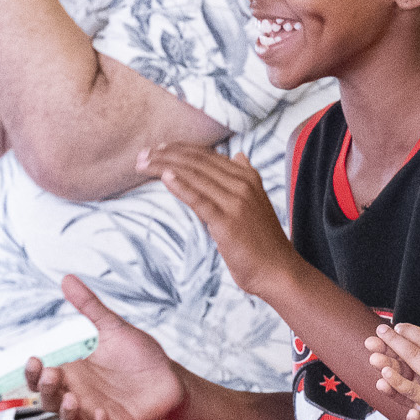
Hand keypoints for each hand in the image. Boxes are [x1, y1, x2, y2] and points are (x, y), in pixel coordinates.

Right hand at [27, 276, 186, 419]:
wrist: (170, 375)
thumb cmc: (137, 354)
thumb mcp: (113, 327)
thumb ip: (90, 307)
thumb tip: (67, 279)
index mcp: (72, 372)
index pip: (40, 377)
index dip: (32, 372)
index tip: (34, 358)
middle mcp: (78, 394)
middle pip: (49, 400)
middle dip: (46, 390)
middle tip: (51, 374)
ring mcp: (95, 411)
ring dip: (66, 413)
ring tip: (72, 398)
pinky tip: (102, 414)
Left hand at [143, 142, 301, 298]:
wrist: (278, 271)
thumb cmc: (262, 242)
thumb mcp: (256, 203)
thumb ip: (245, 178)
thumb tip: (239, 155)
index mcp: (247, 177)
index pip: (206, 155)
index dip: (179, 149)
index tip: (157, 149)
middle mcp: (242, 184)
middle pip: (197, 161)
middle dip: (166, 155)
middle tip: (141, 155)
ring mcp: (236, 202)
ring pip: (194, 175)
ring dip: (165, 166)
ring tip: (143, 164)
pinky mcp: (228, 221)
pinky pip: (200, 199)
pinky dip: (181, 186)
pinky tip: (165, 177)